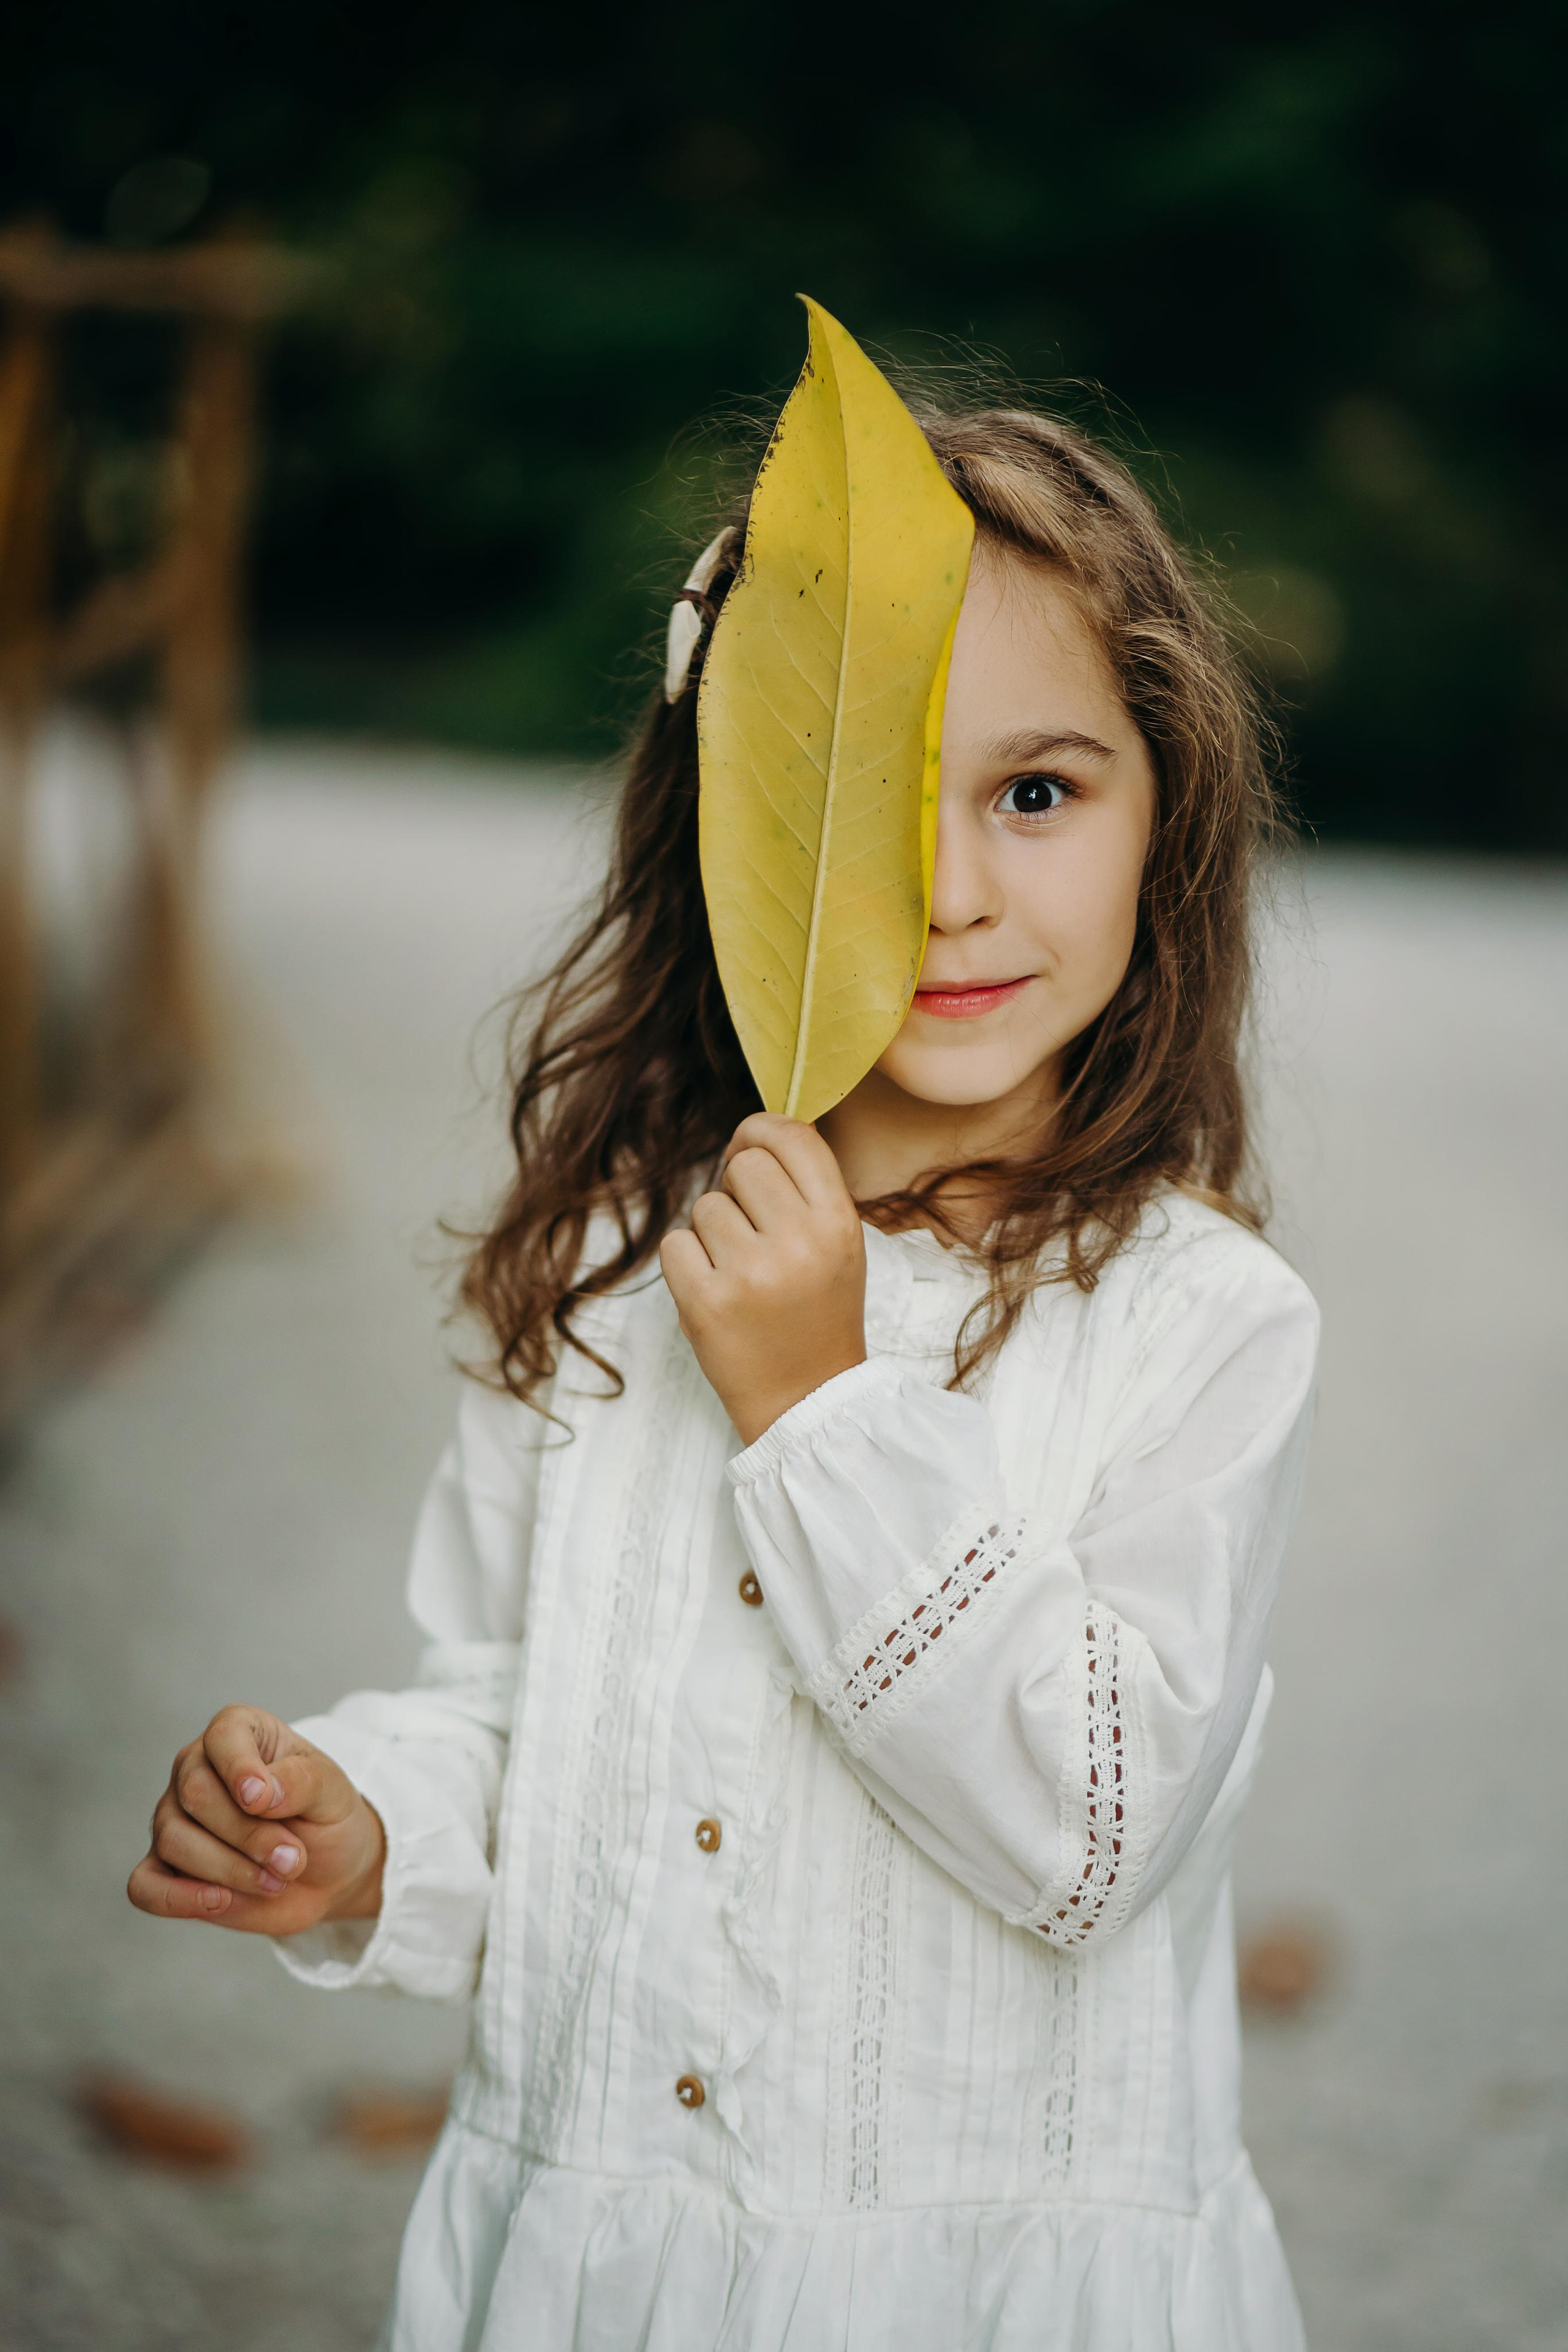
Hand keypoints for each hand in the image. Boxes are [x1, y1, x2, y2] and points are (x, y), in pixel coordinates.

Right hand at [127, 1704, 384, 1938]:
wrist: (329, 1873)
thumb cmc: (326, 1818)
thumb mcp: (333, 1791)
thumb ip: (301, 1780)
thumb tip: (257, 1793)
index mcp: (238, 1733)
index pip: (222, 1737)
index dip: (240, 1768)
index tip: (263, 1801)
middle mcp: (195, 1769)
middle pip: (196, 1794)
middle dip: (249, 1835)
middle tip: (292, 1858)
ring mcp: (174, 1819)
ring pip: (174, 1840)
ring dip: (231, 1870)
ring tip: (275, 1880)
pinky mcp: (167, 1869)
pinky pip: (145, 1885)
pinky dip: (176, 1898)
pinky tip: (219, 1901)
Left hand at [660, 1112, 866, 1445]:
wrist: (804, 1399)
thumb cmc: (816, 1315)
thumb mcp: (838, 1246)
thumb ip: (805, 1190)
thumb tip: (751, 1136)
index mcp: (839, 1222)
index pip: (794, 1137)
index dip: (760, 1130)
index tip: (745, 1147)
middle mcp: (800, 1241)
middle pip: (744, 1165)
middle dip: (738, 1192)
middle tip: (753, 1237)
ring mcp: (751, 1272)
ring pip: (705, 1206)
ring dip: (712, 1235)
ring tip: (741, 1276)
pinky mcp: (707, 1302)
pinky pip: (675, 1245)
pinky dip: (687, 1265)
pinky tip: (715, 1292)